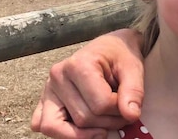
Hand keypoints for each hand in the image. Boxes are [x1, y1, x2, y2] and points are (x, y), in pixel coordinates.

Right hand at [30, 30, 144, 137]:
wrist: (109, 47)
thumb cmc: (120, 56)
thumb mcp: (133, 68)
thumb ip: (134, 91)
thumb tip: (131, 115)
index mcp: (78, 64)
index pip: (101, 105)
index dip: (120, 111)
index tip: (128, 104)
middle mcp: (57, 76)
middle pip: (83, 118)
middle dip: (108, 122)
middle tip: (121, 114)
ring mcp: (47, 89)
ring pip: (59, 127)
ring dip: (86, 133)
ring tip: (104, 124)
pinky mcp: (44, 101)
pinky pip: (43, 125)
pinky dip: (64, 133)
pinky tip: (84, 128)